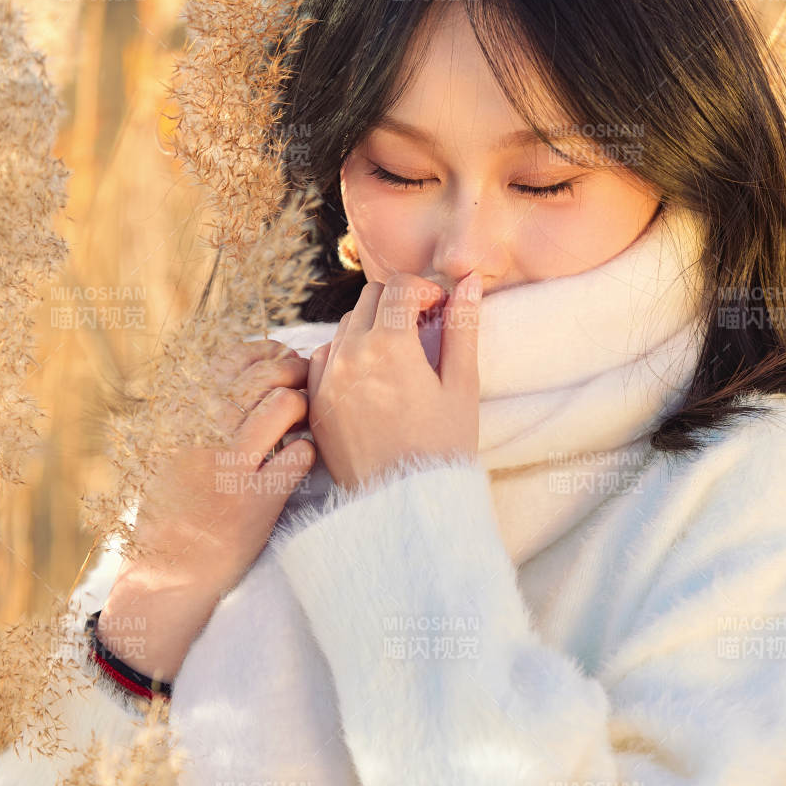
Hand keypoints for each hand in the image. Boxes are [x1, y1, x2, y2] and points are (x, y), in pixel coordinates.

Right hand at [101, 338, 315, 681]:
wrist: (167, 573)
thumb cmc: (173, 507)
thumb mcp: (167, 448)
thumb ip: (196, 409)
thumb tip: (239, 367)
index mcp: (179, 416)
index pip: (232, 358)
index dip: (267, 352)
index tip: (280, 361)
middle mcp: (202, 434)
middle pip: (266, 373)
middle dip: (295, 372)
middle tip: (303, 386)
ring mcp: (230, 466)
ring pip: (285, 404)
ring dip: (303, 408)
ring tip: (300, 424)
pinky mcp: (256, 500)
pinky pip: (300, 454)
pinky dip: (307, 452)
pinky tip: (297, 461)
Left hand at [306, 271, 481, 492]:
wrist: (405, 504)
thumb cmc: (442, 447)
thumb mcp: (461, 385)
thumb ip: (463, 328)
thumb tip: (469, 281)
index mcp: (389, 345)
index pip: (400, 286)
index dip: (425, 290)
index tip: (440, 308)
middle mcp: (350, 355)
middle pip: (369, 298)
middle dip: (398, 302)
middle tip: (424, 327)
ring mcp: (326, 379)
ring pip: (345, 325)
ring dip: (372, 326)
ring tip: (400, 354)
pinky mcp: (316, 403)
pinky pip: (324, 358)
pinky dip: (347, 354)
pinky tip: (372, 376)